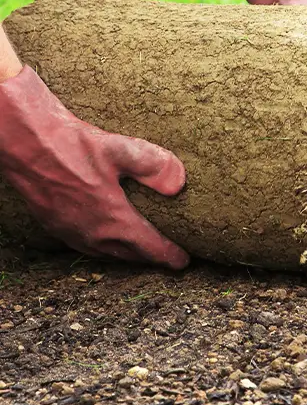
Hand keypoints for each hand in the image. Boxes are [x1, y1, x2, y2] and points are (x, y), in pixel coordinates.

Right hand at [0, 66, 188, 268]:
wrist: (25, 143)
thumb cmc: (72, 144)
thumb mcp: (121, 149)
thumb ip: (155, 166)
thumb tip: (179, 184)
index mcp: (111, 219)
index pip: (148, 246)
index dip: (169, 256)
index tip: (184, 261)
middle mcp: (91, 233)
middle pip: (128, 255)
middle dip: (150, 258)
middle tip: (167, 258)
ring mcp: (70, 232)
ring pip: (105, 253)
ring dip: (126, 255)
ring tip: (141, 251)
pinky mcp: (54, 225)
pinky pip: (85, 246)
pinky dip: (103, 248)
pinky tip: (105, 238)